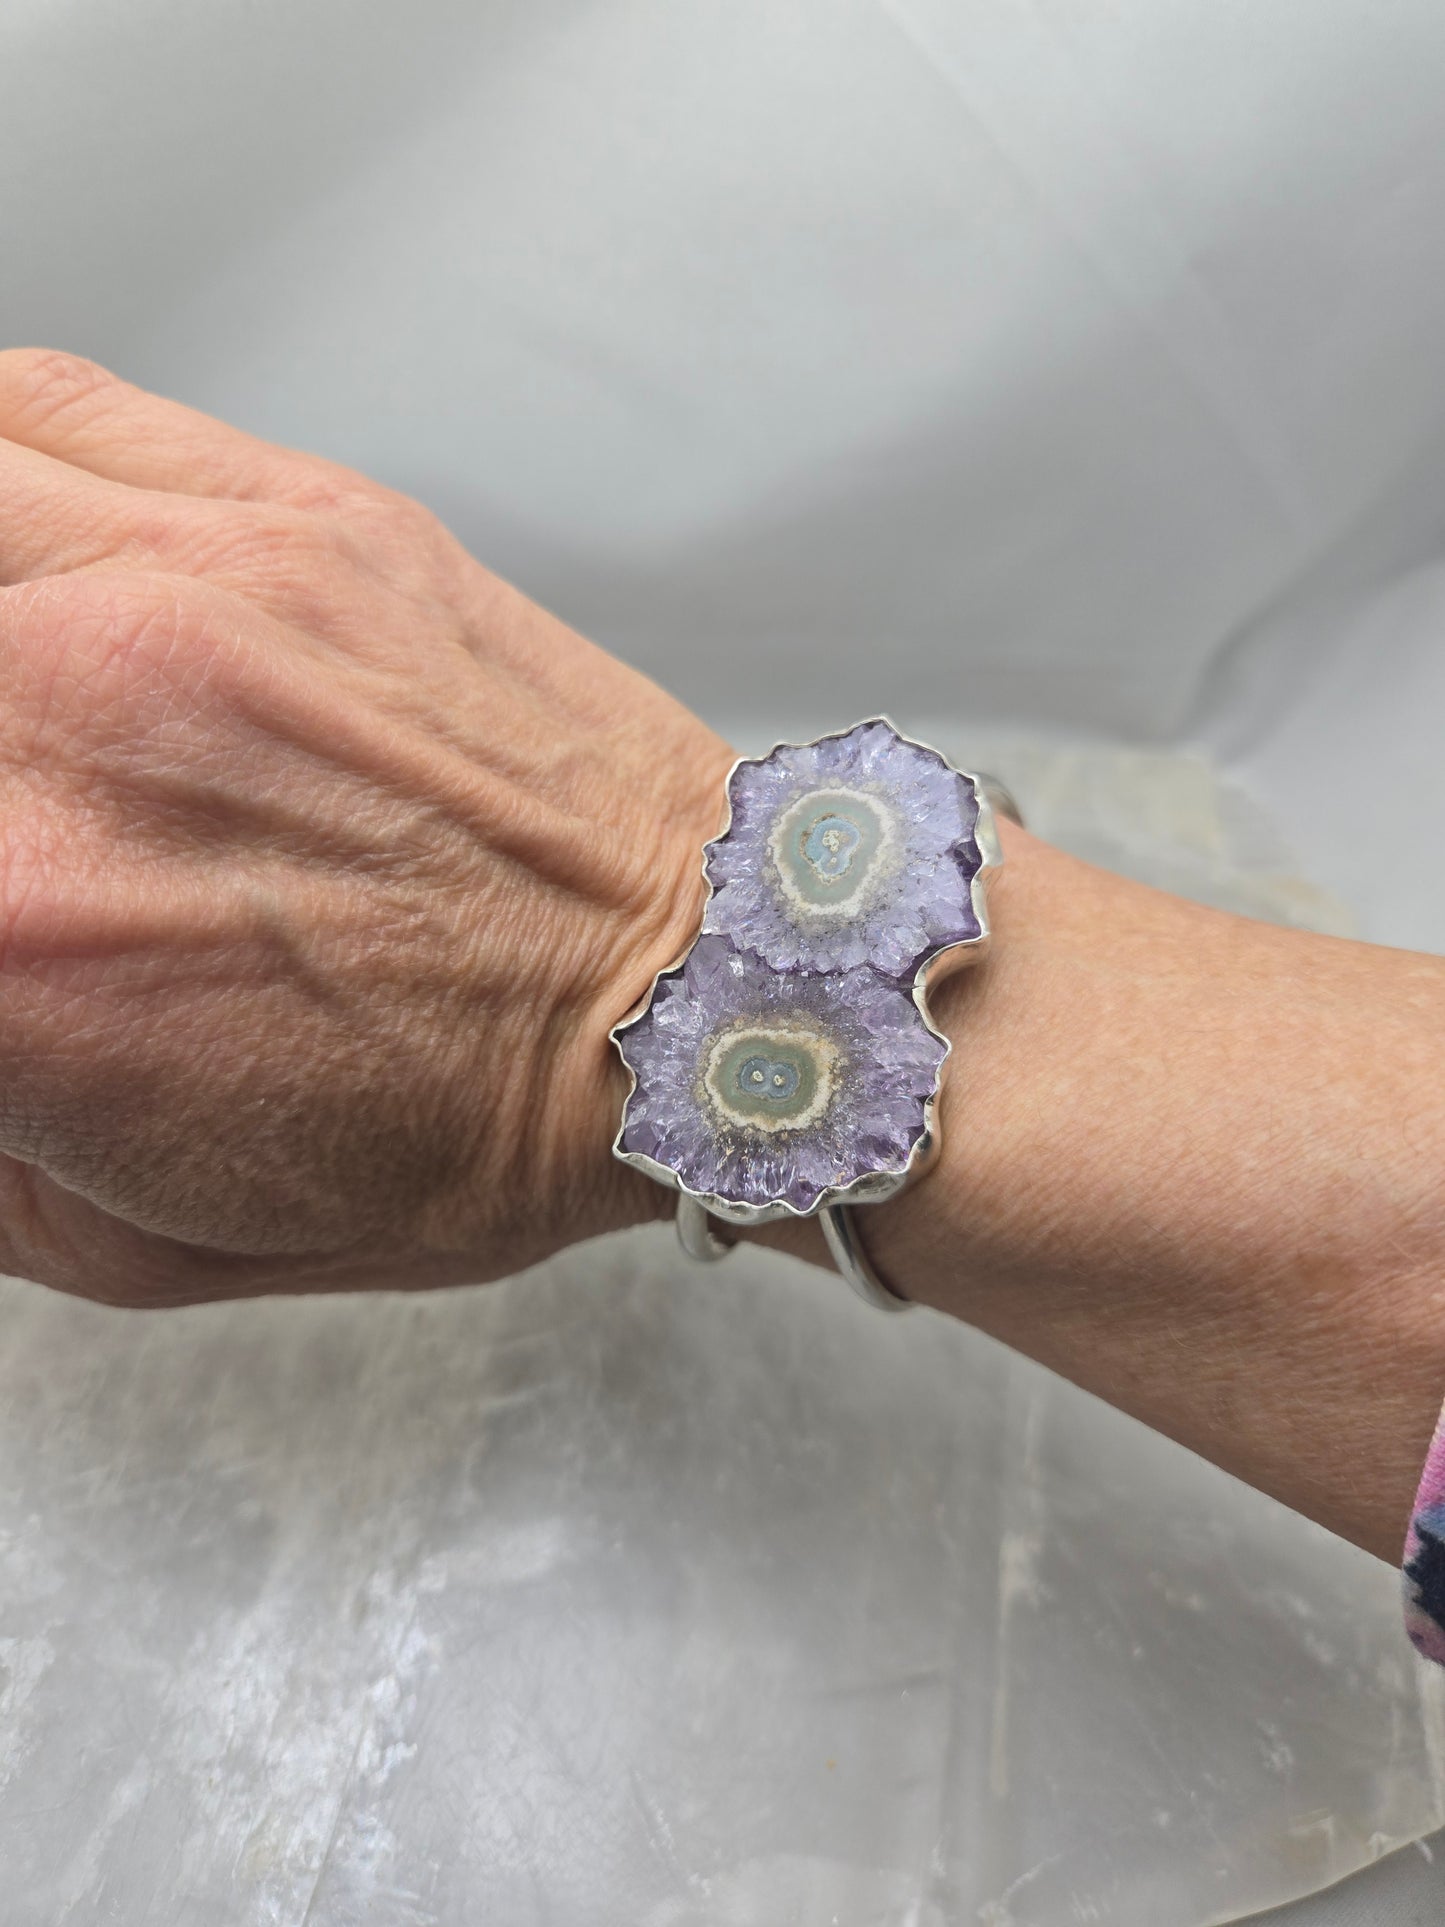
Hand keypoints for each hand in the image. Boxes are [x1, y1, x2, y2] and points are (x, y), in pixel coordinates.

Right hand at [0, 350, 731, 1304]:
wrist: (691, 992)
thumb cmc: (466, 1129)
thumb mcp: (139, 1242)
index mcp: (10, 950)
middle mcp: (62, 728)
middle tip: (2, 828)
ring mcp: (179, 588)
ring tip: (7, 705)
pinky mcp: (295, 515)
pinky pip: (41, 405)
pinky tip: (4, 544)